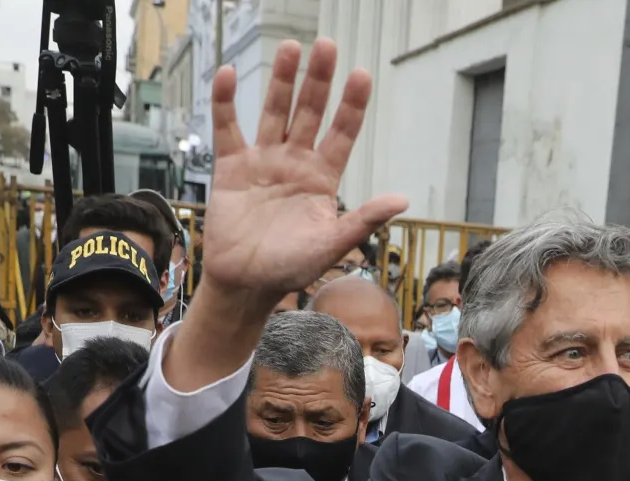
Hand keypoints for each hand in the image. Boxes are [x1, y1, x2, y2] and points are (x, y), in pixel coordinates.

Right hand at [199, 39, 405, 300]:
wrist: (246, 284)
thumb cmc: (291, 269)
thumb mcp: (332, 244)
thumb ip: (363, 219)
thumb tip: (402, 199)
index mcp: (323, 179)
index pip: (342, 133)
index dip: (352, 105)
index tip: (362, 75)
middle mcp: (295, 163)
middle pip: (309, 112)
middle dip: (318, 80)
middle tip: (326, 46)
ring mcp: (264, 161)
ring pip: (274, 112)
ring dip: (281, 81)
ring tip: (289, 47)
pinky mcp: (232, 167)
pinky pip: (228, 128)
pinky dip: (227, 102)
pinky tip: (230, 74)